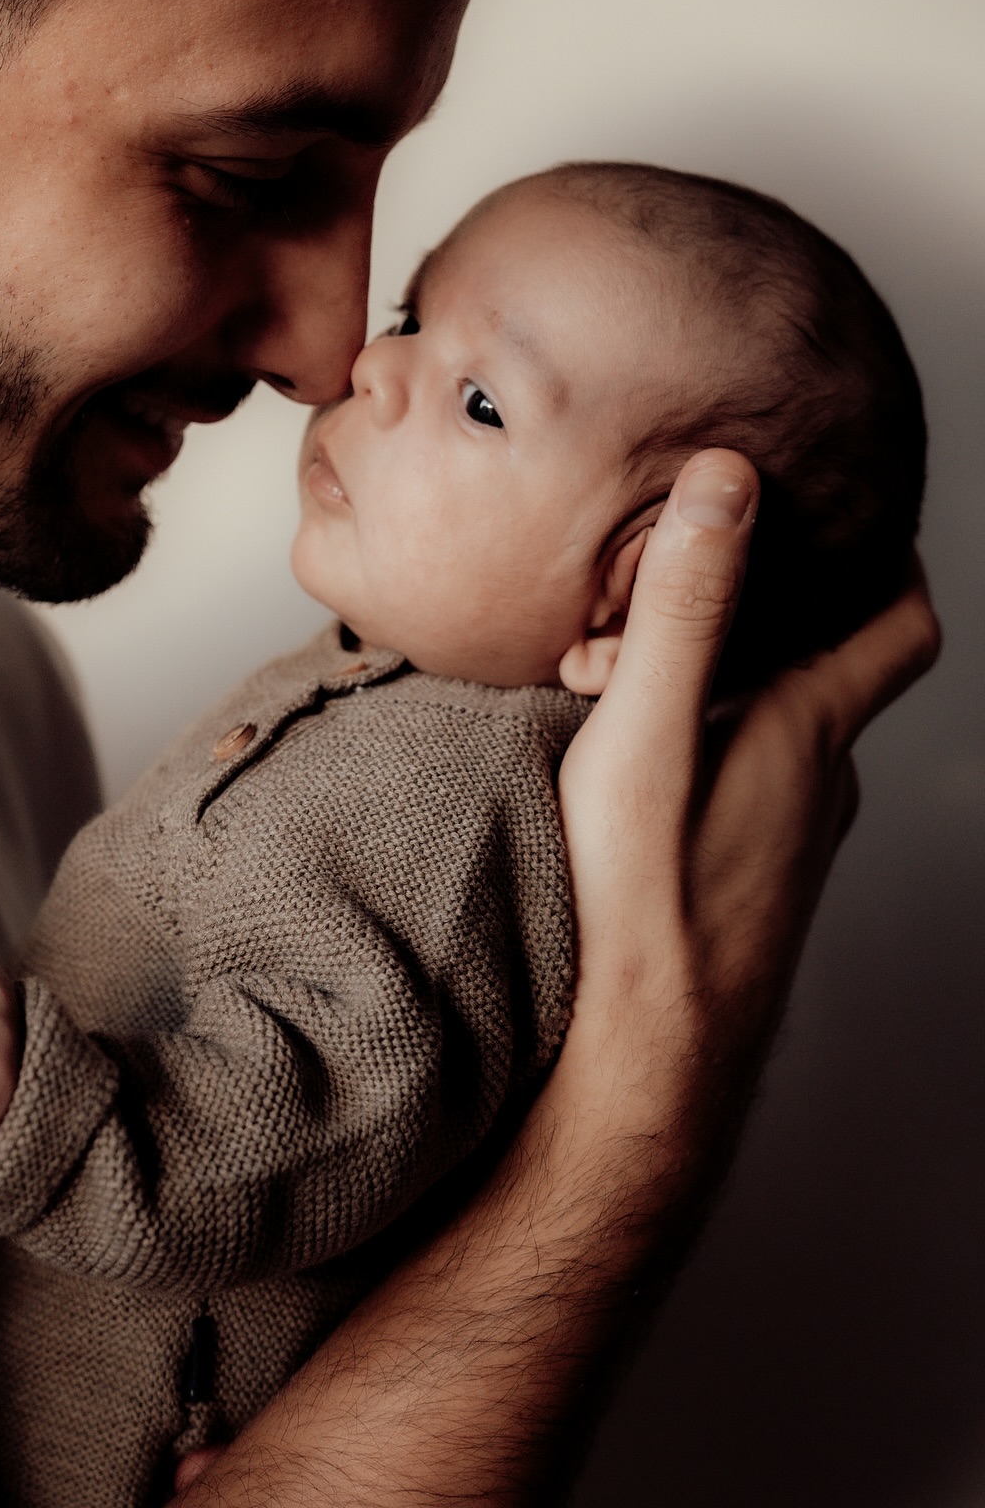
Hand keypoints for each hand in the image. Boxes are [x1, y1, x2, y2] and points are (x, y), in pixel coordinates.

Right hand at [558, 448, 939, 1143]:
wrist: (649, 1061)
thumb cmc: (644, 906)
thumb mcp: (646, 737)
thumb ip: (685, 611)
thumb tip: (728, 482)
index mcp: (808, 731)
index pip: (897, 623)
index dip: (889, 556)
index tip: (848, 507)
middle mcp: (818, 782)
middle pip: (839, 667)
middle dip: (793, 604)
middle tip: (716, 563)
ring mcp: (788, 838)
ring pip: (793, 729)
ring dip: (748, 679)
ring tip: (658, 652)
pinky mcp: (751, 878)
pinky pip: (754, 782)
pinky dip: (722, 742)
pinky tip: (652, 757)